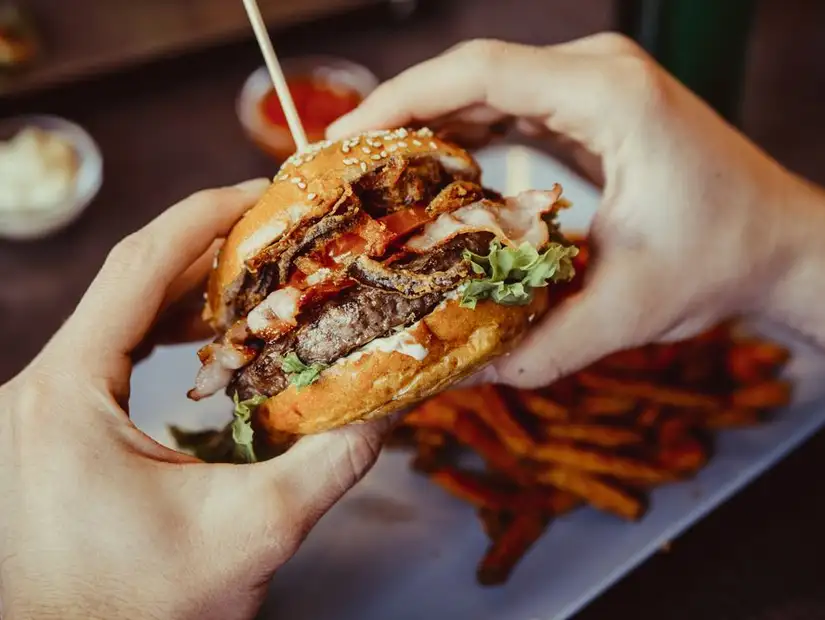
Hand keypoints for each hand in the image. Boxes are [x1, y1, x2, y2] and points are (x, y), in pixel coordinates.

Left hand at [0, 180, 391, 619]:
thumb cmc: (139, 611)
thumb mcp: (252, 534)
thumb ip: (331, 464)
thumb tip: (391, 405)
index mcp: (68, 394)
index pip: (137, 267)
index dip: (204, 217)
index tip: (261, 191)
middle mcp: (38, 389)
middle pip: (127, 283)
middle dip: (207, 251)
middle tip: (277, 234)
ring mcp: (37, 409)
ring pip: (115, 316)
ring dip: (185, 291)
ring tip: (253, 278)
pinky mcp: (49, 428)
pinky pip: (106, 352)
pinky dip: (160, 331)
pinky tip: (201, 336)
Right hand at [328, 35, 824, 386]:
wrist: (780, 244)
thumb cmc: (722, 260)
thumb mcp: (625, 311)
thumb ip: (534, 346)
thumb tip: (451, 373)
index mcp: (609, 96)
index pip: (480, 73)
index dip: (402, 100)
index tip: (345, 141)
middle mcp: (597, 73)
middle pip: (472, 75)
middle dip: (400, 117)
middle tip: (342, 169)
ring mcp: (594, 84)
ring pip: (486, 89)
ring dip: (427, 126)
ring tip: (372, 175)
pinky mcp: (589, 107)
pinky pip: (509, 108)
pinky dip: (463, 136)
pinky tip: (429, 176)